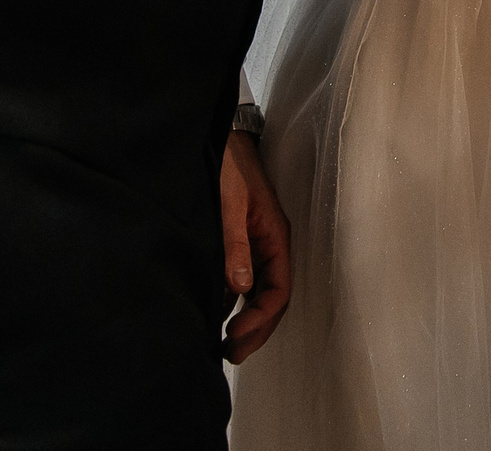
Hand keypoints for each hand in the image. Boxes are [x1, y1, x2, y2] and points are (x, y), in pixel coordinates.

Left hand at [219, 131, 288, 363]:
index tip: (235, 338)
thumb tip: (239, 289)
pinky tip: (212, 313)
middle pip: (270, 299)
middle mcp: (268, 246)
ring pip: (256, 292)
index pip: (277, 291)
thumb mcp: (231, 204)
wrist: (220, 137)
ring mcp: (253, 245)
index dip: (260, 320)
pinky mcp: (237, 242)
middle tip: (230, 354)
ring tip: (221, 343)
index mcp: (275, 238)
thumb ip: (235, 244)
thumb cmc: (230, 166)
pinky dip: (229, 301)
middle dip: (255, 330)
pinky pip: (239, 280)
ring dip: (243, 319)